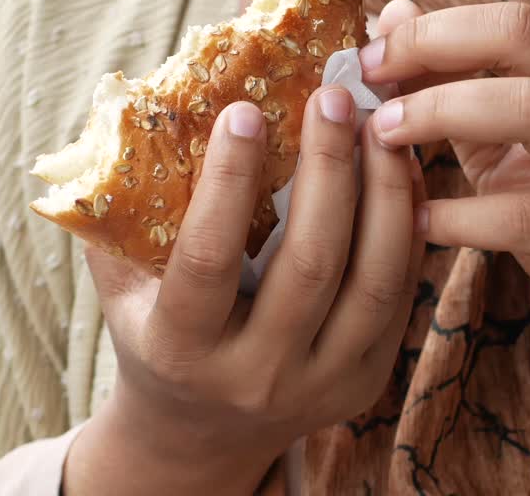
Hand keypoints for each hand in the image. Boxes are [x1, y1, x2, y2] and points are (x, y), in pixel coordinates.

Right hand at [65, 91, 425, 495]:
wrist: (202, 433)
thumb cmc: (154, 334)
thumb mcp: (122, 286)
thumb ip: (122, 217)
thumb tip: (138, 111)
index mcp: (181, 350)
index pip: (208, 259)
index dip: (226, 182)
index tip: (244, 111)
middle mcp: (256, 376)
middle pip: (309, 265)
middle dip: (326, 170)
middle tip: (332, 97)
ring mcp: (321, 383)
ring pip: (371, 280)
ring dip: (383, 192)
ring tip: (380, 125)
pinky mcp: (368, 380)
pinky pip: (400, 293)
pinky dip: (407, 227)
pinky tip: (402, 171)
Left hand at [359, 0, 529, 392]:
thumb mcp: (498, 144)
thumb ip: (451, 82)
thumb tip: (392, 15)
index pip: (510, 20)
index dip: (432, 28)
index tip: (367, 52)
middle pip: (527, 36)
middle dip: (435, 47)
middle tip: (369, 77)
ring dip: (443, 112)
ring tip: (382, 135)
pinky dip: (463, 216)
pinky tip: (419, 222)